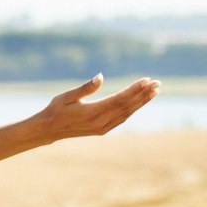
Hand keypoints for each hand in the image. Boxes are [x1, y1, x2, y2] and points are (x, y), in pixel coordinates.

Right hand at [34, 73, 160, 140]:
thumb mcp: (66, 96)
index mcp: (91, 112)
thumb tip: (100, 76)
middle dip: (143, 94)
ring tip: (154, 91)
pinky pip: (122, 118)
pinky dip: (133, 109)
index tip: (146, 80)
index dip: (134, 90)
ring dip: (141, 102)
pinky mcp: (102, 129)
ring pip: (127, 113)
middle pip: (127, 106)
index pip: (119, 99)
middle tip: (157, 83)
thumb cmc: (56, 109)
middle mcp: (100, 122)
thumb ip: (85, 88)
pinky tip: (141, 101)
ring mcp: (102, 127)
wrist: (49, 130)